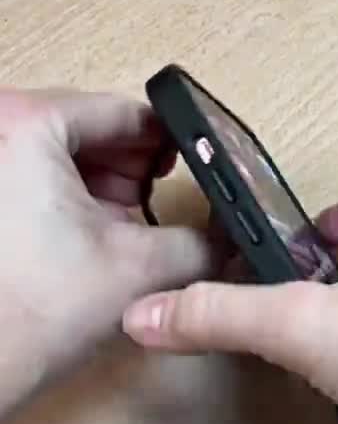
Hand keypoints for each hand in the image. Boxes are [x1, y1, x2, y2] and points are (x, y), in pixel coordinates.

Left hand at [0, 87, 211, 412]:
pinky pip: (33, 178)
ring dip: (100, 183)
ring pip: (59, 154)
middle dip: (129, 165)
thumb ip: (202, 243)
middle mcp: (2, 134)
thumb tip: (228, 236)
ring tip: (126, 222)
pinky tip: (89, 235)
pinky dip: (67, 198)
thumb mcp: (143, 267)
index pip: (122, 111)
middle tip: (158, 198)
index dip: (168, 140)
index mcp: (32, 127)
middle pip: (87, 128)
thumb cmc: (34, 312)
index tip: (191, 166)